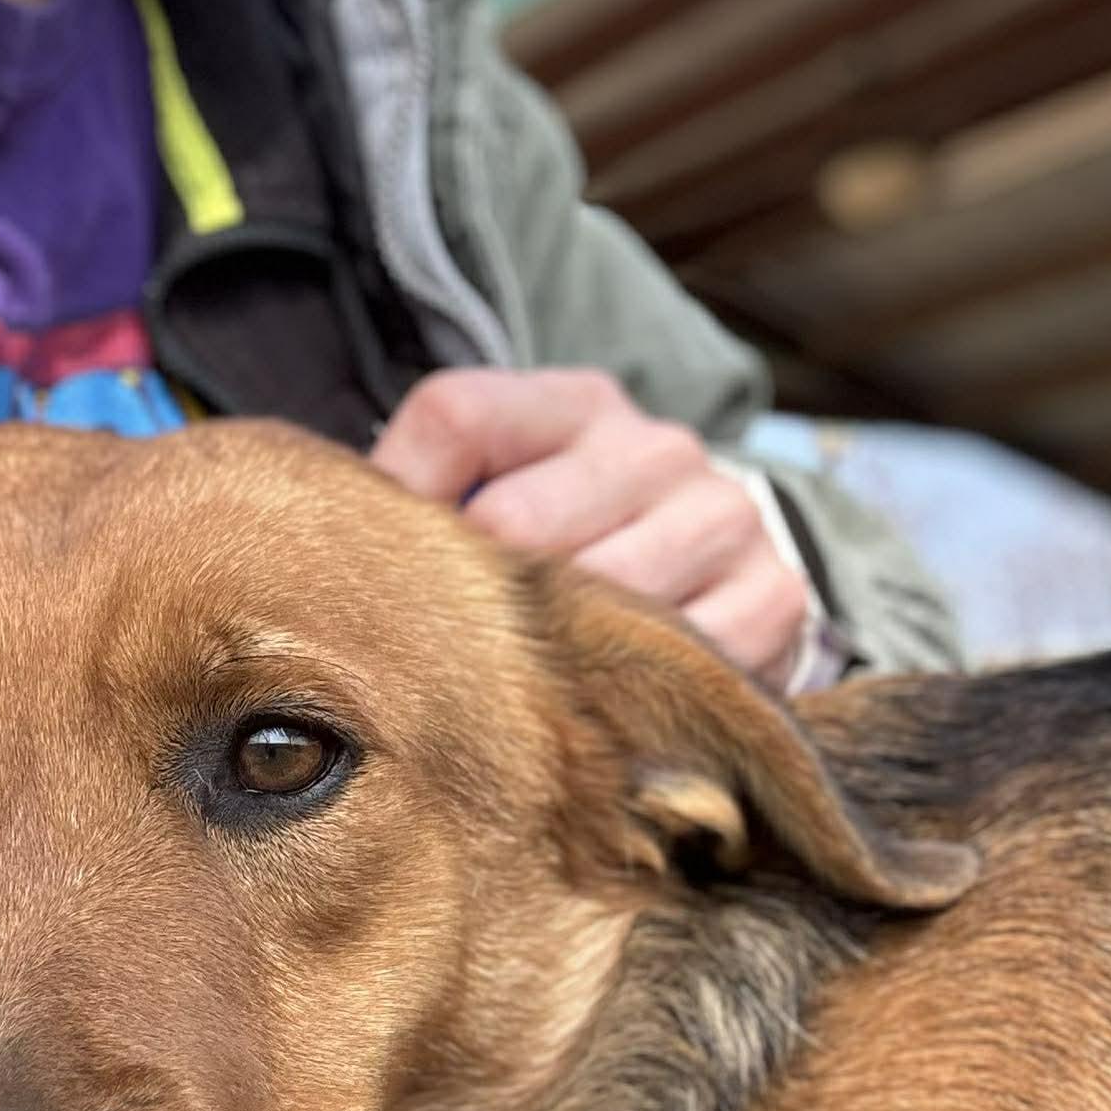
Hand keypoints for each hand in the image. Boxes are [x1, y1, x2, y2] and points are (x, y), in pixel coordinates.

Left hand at [371, 368, 810, 690]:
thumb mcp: (495, 493)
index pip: (455, 420)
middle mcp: (658, 448)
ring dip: (544, 658)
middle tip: (446, 653)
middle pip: (518, 527)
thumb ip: (418, 494)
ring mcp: (722, 520)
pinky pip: (672, 661)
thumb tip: (340, 532)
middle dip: (470, 601)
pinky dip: (622, 697)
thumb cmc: (573, 552)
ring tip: (522, 688)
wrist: (719, 593)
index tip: (393, 561)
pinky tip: (594, 709)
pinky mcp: (771, 600)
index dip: (403, 500)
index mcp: (577, 402)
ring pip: (596, 599)